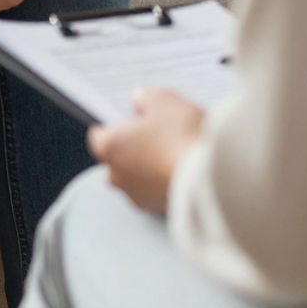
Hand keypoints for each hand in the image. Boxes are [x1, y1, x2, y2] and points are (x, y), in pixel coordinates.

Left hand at [88, 89, 205, 215]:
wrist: (207, 177)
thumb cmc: (181, 136)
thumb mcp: (164, 100)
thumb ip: (146, 97)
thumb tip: (140, 100)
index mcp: (110, 148)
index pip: (99, 135)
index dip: (115, 123)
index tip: (131, 117)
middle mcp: (116, 176)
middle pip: (117, 157)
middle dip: (133, 146)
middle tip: (157, 131)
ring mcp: (137, 196)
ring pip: (136, 176)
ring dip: (149, 166)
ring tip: (174, 150)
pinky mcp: (157, 210)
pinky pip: (155, 191)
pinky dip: (163, 181)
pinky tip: (182, 168)